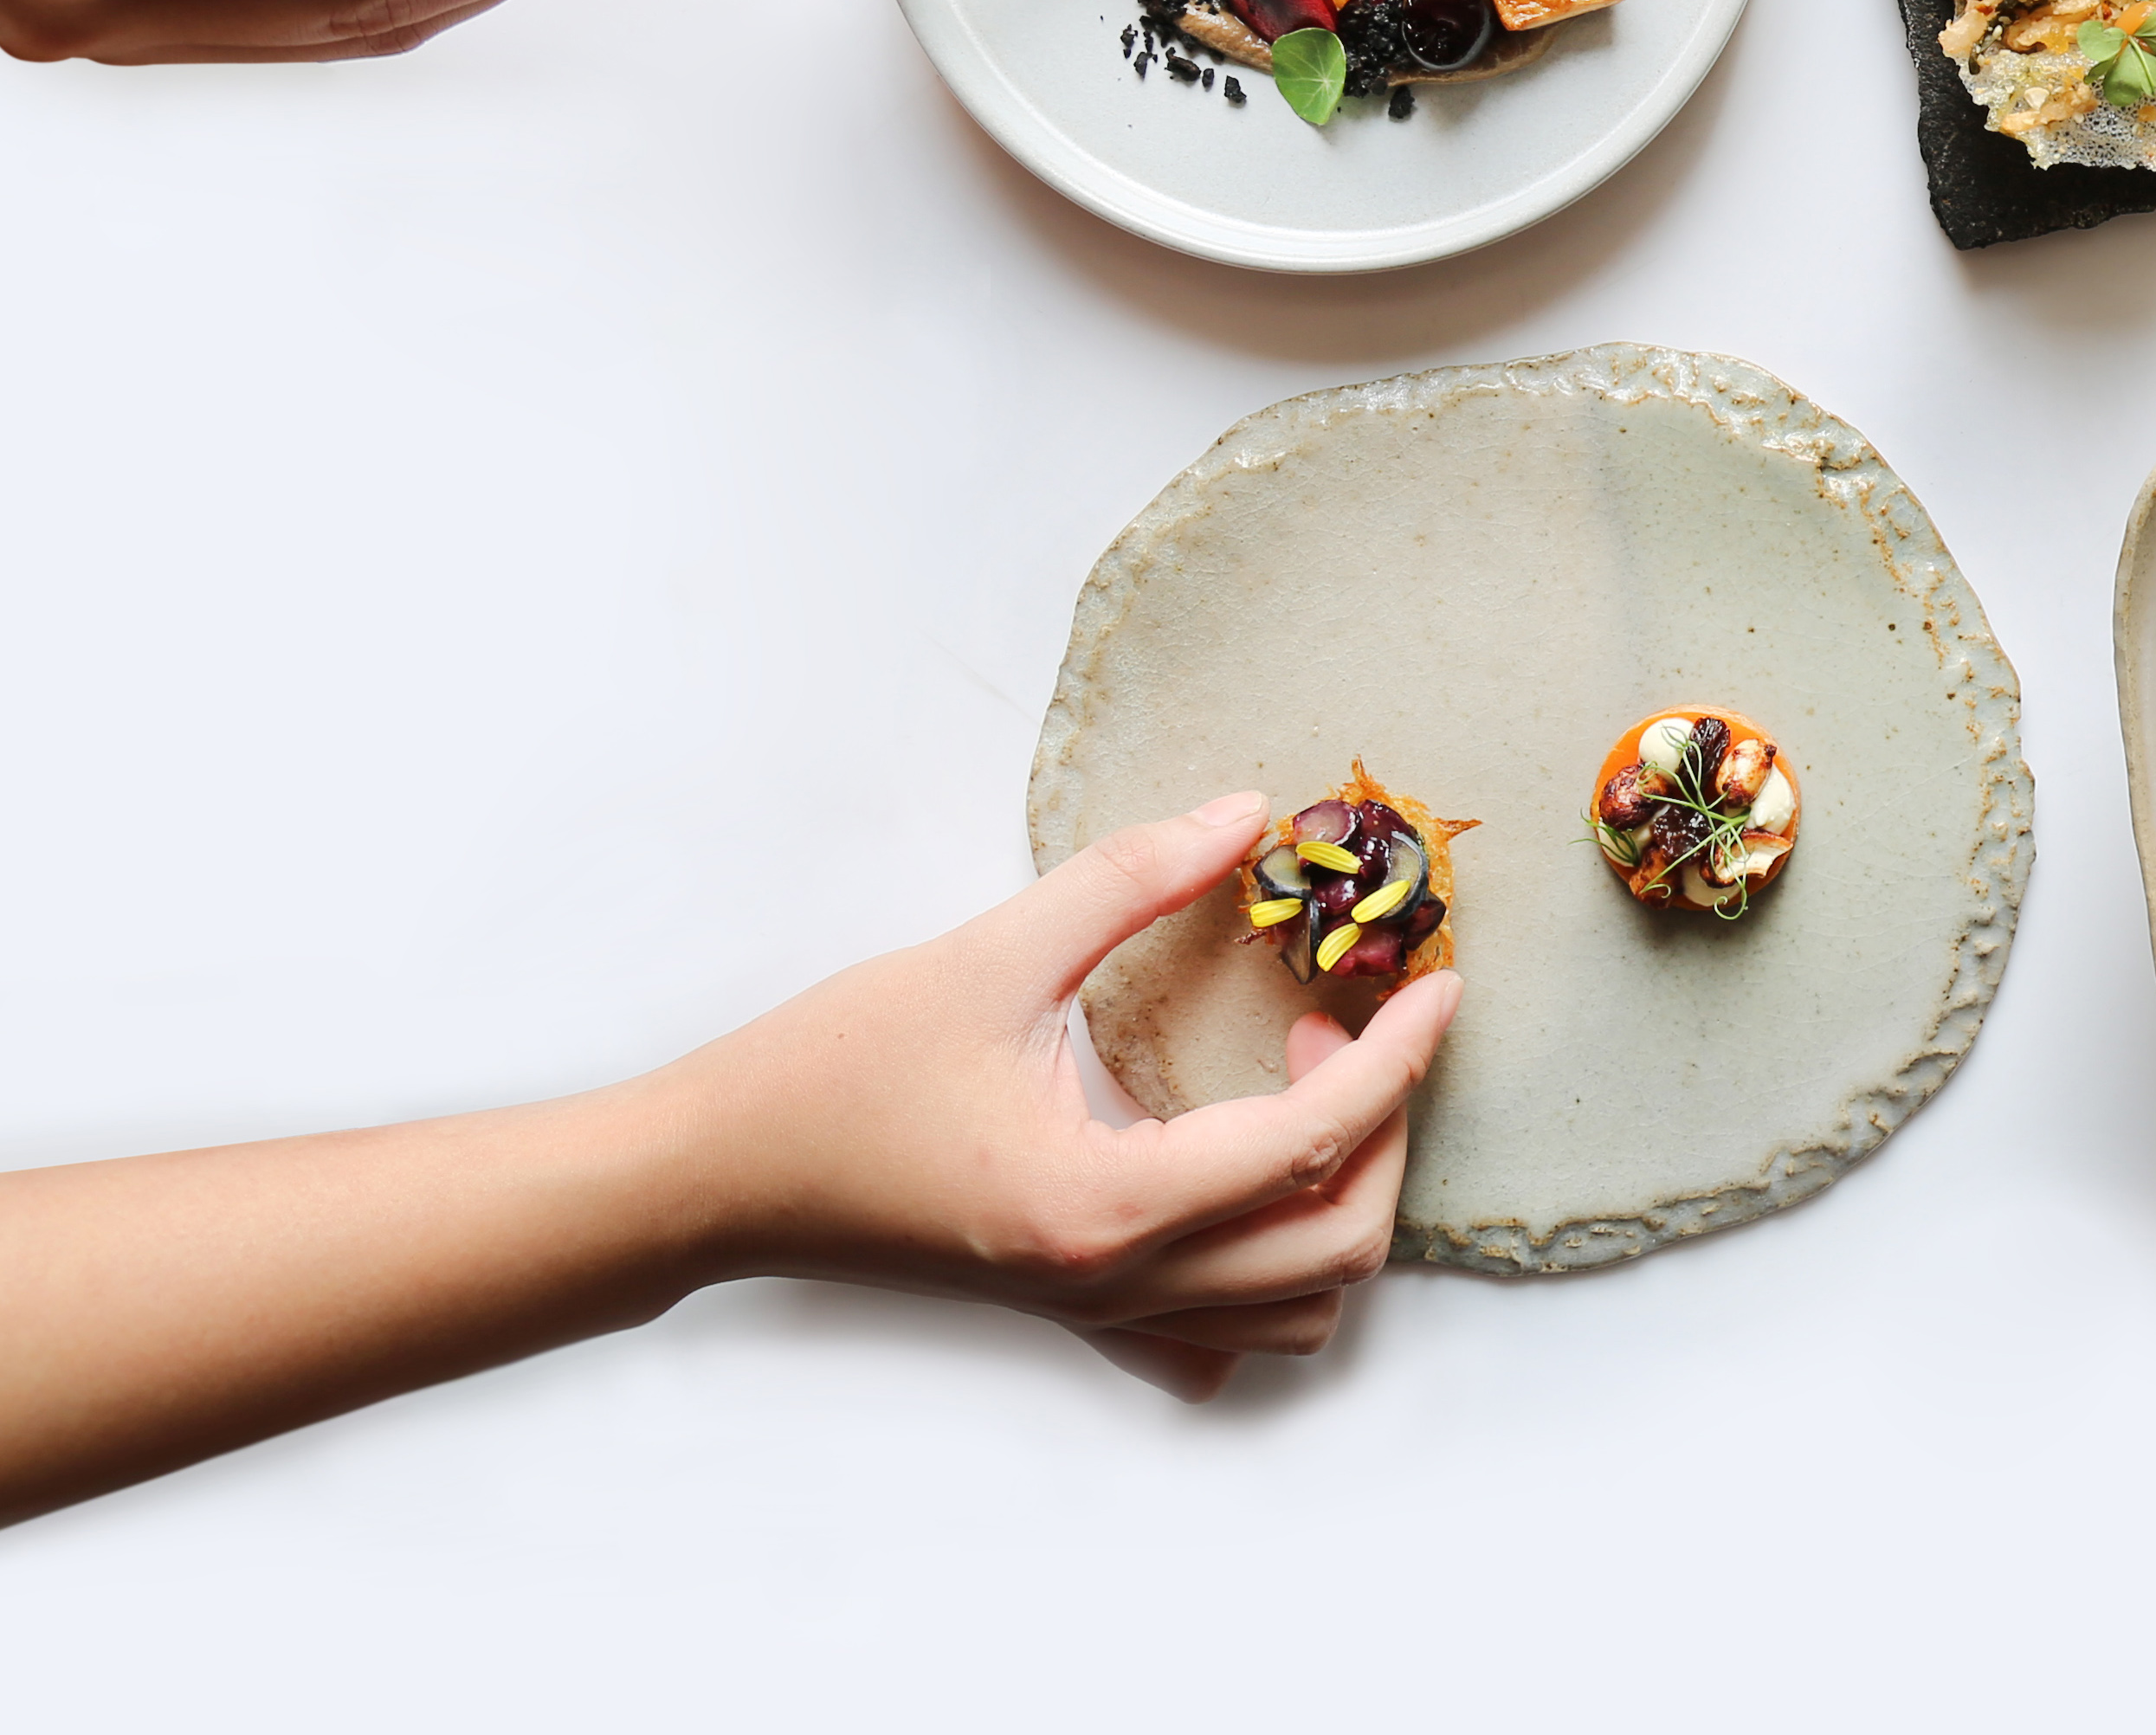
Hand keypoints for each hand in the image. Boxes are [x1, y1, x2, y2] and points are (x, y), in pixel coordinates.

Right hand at [657, 793, 1456, 1400]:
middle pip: (1338, 1245)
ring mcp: (1098, 1314)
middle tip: (1345, 1015)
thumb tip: (1249, 815)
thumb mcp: (989, 950)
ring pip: (1297, 1310)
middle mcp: (1119, 1281)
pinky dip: (1273, 1277)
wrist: (714, 1178)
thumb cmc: (834, 1068)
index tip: (1441, 980)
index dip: (1402, 1055)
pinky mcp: (1072, 1315)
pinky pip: (1220, 1339)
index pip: (1315, 1140)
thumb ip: (1129, 878)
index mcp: (1109, 1203)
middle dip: (1384, 1127)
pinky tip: (1246, 1179)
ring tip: (1298, 1086)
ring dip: (1339, 1201)